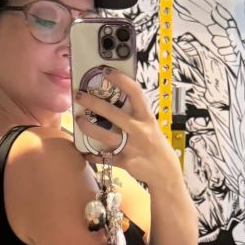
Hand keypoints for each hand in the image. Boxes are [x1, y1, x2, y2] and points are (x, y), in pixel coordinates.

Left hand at [74, 70, 177, 185]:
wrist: (165, 172)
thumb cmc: (155, 145)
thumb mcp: (151, 127)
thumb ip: (136, 115)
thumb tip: (116, 100)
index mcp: (147, 118)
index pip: (135, 93)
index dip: (121, 80)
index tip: (107, 71)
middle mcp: (140, 130)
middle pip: (112, 113)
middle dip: (93, 103)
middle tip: (79, 95)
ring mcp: (132, 147)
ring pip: (104, 135)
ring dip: (88, 127)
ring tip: (79, 121)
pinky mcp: (125, 162)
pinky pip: (103, 157)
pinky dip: (92, 155)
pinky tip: (85, 152)